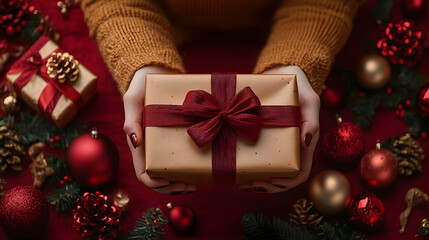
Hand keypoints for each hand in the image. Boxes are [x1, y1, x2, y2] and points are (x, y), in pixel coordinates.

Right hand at [123, 66, 195, 194]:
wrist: (158, 71)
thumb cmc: (142, 85)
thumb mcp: (134, 99)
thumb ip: (131, 119)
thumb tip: (135, 142)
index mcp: (138, 143)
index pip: (142, 172)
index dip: (155, 183)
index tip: (171, 183)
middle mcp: (150, 147)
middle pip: (157, 177)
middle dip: (172, 187)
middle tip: (191, 187)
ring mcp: (163, 143)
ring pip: (169, 171)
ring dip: (181, 182)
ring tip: (197, 183)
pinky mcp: (175, 136)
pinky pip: (180, 157)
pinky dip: (188, 167)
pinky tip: (200, 167)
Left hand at [239, 65, 319, 192]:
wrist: (282, 73)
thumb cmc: (300, 87)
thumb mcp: (310, 100)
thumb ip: (311, 120)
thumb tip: (306, 142)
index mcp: (304, 144)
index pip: (300, 172)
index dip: (287, 181)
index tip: (271, 180)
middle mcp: (290, 148)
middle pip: (280, 177)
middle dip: (264, 185)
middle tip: (246, 185)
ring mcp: (275, 144)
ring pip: (267, 171)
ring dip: (254, 180)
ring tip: (239, 182)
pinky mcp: (261, 136)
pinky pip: (256, 156)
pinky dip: (247, 165)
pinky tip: (235, 167)